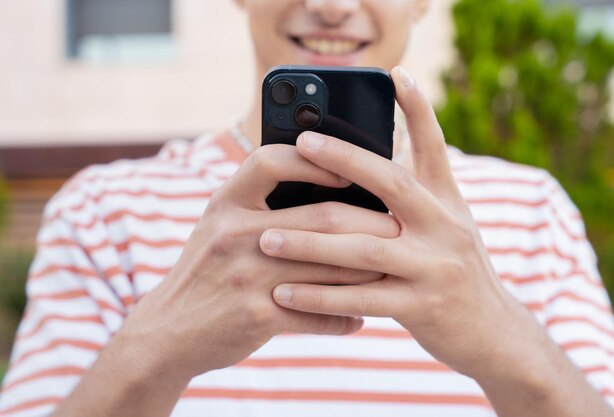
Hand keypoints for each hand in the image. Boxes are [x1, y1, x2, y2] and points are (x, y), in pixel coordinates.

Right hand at [115, 143, 399, 381]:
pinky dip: (344, 317)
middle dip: (369, 223)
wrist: (168, 330)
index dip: (315, 161)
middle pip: (321, 218)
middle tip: (400, 227)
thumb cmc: (205, 271)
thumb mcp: (218, 225)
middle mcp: (235, 234)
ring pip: (329, 269)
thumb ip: (258, 204)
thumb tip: (323, 185)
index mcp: (227, 203)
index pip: (272, 161)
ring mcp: (246, 276)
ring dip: (366, 272)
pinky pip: (317, 315)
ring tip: (392, 270)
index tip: (348, 172)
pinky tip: (359, 318)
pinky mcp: (256, 316)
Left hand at [261, 67, 536, 379]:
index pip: (433, 147)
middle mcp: (445, 227)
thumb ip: (417, 197)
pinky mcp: (422, 308)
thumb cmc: (455, 271)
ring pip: (363, 248)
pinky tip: (283, 293)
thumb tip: (376, 161)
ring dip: (310, 242)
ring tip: (266, 238)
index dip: (418, 108)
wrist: (494, 333)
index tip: (396, 74)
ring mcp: (434, 268)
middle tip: (300, 143)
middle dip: (344, 159)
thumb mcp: (448, 226)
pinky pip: (360, 300)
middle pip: (391, 183)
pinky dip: (318, 297)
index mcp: (448, 203)